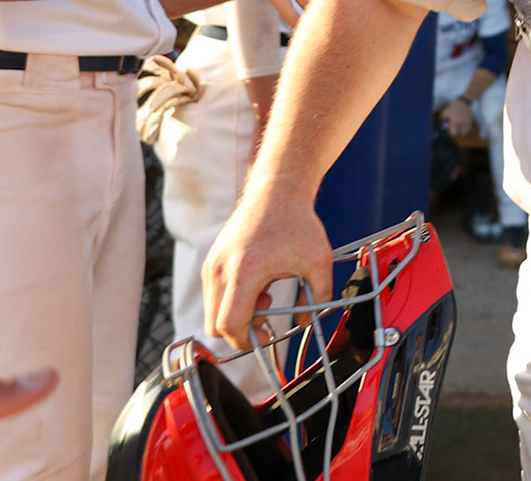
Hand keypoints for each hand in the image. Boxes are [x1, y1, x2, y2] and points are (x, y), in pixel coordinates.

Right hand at [204, 184, 332, 350]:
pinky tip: (257, 283)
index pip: (229, 324)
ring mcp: (211, 265)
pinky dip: (231, 299)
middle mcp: (219, 270)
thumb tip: (306, 323)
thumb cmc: (298, 223)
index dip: (246, 340)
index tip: (266, 336)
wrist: (277, 191)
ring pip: (212, 311)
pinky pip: (213, 296)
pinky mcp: (210, 262)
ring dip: (237, 313)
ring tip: (265, 293)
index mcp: (244, 272)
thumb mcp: (319, 260)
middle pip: (214, 324)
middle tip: (267, 314)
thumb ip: (319, 297)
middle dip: (241, 329)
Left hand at [439, 97, 475, 137]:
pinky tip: (464, 126)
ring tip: (460, 128)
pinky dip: (468, 129)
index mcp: (455, 122)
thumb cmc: (453, 108)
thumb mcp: (445, 112)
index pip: (453, 133)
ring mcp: (467, 122)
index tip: (450, 131)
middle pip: (461, 133)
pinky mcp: (471, 121)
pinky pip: (470, 128)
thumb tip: (444, 126)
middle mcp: (462, 123)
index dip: (451, 133)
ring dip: (463, 131)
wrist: (463, 103)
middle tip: (456, 129)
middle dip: (458, 132)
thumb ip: (443, 120)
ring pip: (466, 132)